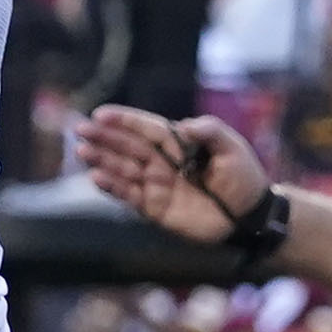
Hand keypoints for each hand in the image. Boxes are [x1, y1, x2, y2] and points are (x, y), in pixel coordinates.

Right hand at [75, 103, 273, 241]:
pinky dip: (112, 187)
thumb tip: (184, 125)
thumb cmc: (244, 177)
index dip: (124, 121)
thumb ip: (211, 132)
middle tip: (81, 130)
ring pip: (123, 170)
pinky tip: (96, 177)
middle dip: (104, 138)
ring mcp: (157, 185)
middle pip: (128, 147)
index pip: (146, 128)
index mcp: (179, 143)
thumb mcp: (233, 148)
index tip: (101, 114)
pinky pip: (129, 196)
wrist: (250, 216)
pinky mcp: (154, 209)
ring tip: (83, 152)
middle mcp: (162, 162)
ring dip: (102, 160)